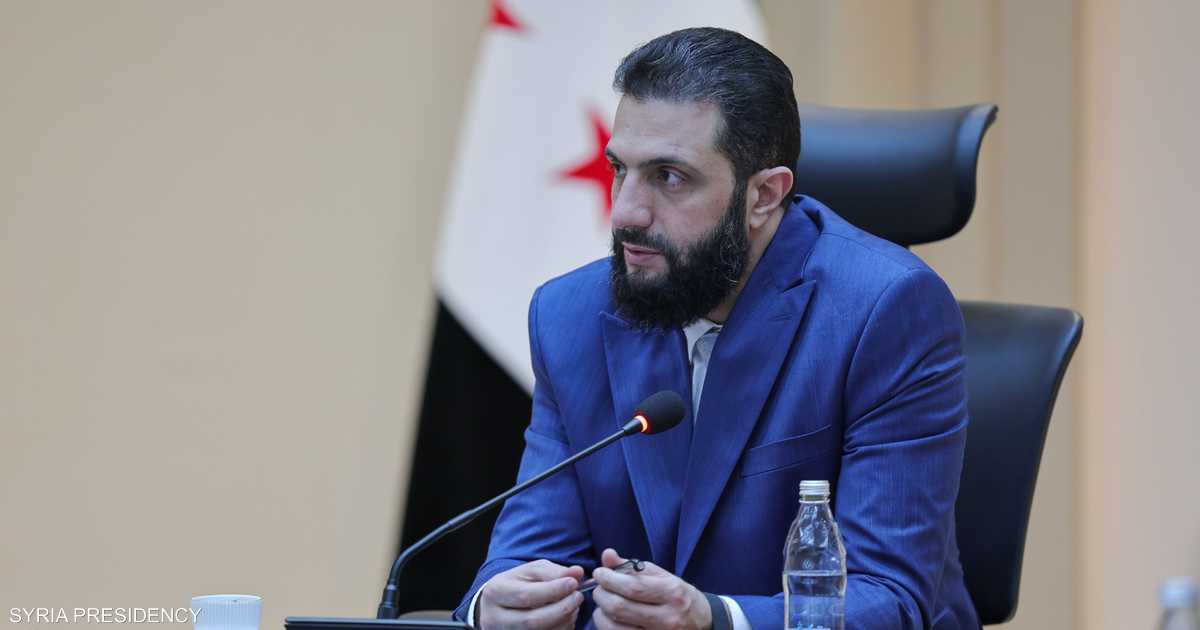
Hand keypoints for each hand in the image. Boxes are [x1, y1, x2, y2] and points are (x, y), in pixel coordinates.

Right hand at [477, 559, 583, 629]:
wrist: (499, 606)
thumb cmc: (517, 585)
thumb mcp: (531, 572)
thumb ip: (553, 571)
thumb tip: (577, 572)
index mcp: (496, 592)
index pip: (526, 595)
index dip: (553, 590)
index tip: (573, 583)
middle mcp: (495, 617)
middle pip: (532, 620)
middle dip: (561, 609)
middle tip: (578, 597)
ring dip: (564, 621)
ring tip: (574, 607)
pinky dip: (561, 629)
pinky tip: (566, 619)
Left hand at [592, 548, 712, 629]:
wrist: (703, 622)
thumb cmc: (678, 595)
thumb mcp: (662, 575)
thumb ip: (632, 566)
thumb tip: (607, 555)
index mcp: (672, 593)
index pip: (632, 587)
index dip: (609, 579)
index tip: (599, 573)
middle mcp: (667, 618)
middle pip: (620, 608)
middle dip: (601, 595)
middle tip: (599, 587)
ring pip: (615, 628)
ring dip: (601, 613)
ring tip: (603, 603)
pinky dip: (608, 627)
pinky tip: (610, 618)